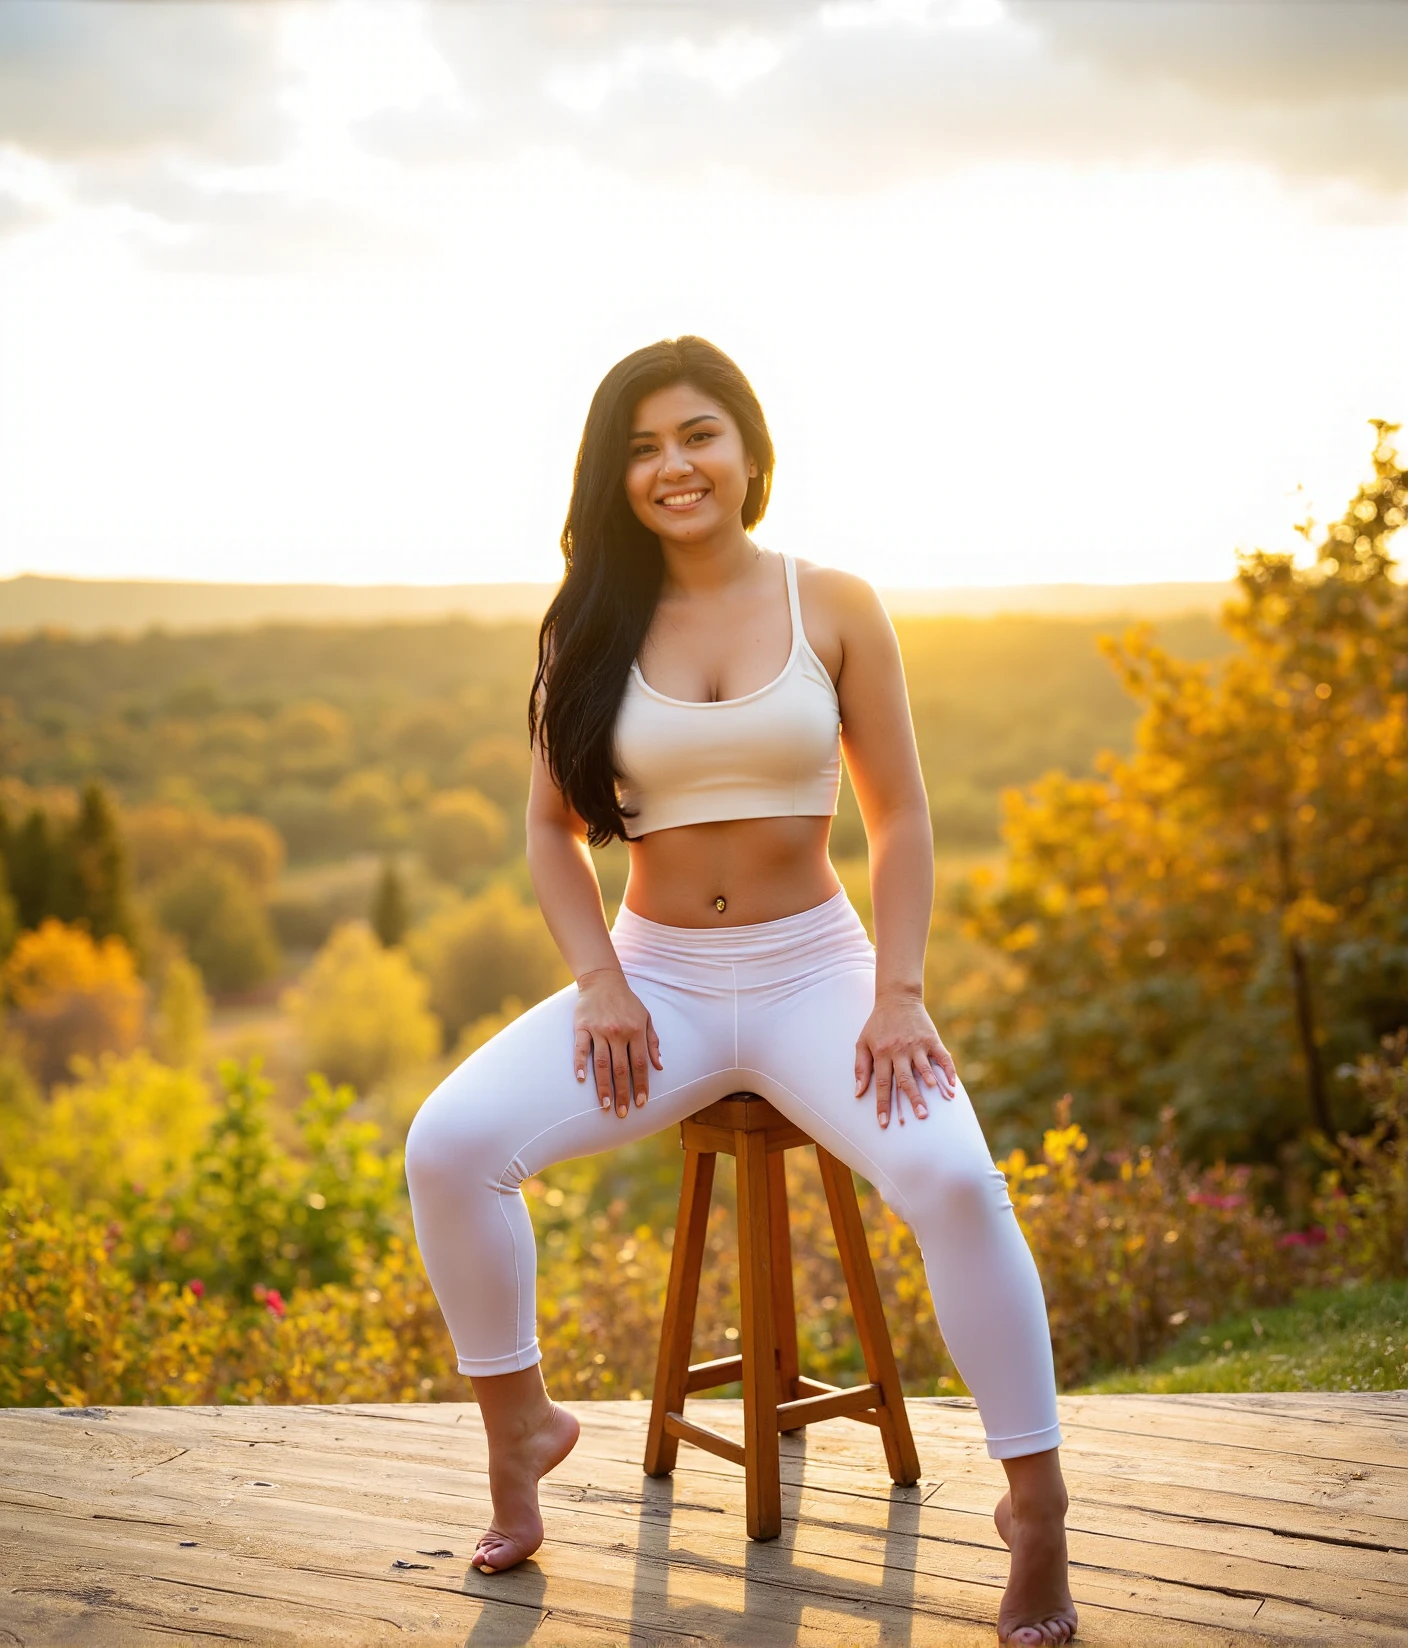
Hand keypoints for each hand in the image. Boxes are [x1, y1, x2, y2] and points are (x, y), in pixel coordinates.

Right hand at [573, 967, 662, 1118]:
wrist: (603, 980)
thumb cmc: (627, 1002)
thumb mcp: (646, 1017)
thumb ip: (653, 1042)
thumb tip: (659, 1066)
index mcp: (636, 1031)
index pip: (640, 1065)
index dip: (641, 1085)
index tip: (641, 1103)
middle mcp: (618, 1032)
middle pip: (621, 1069)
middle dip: (623, 1093)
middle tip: (623, 1113)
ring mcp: (599, 1030)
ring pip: (601, 1063)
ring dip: (603, 1086)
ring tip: (606, 1105)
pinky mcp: (582, 1027)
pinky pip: (580, 1048)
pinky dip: (580, 1064)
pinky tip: (581, 1079)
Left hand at [854, 988, 956, 1128]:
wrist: (897, 998)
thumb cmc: (877, 1024)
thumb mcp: (862, 1042)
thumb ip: (860, 1067)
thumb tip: (858, 1093)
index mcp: (881, 1053)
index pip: (882, 1084)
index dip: (883, 1104)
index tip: (884, 1123)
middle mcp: (900, 1050)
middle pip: (905, 1079)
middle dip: (912, 1099)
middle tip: (920, 1117)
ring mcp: (917, 1044)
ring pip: (925, 1068)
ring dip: (931, 1084)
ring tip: (937, 1101)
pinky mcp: (931, 1039)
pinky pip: (942, 1057)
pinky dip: (949, 1071)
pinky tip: (953, 1085)